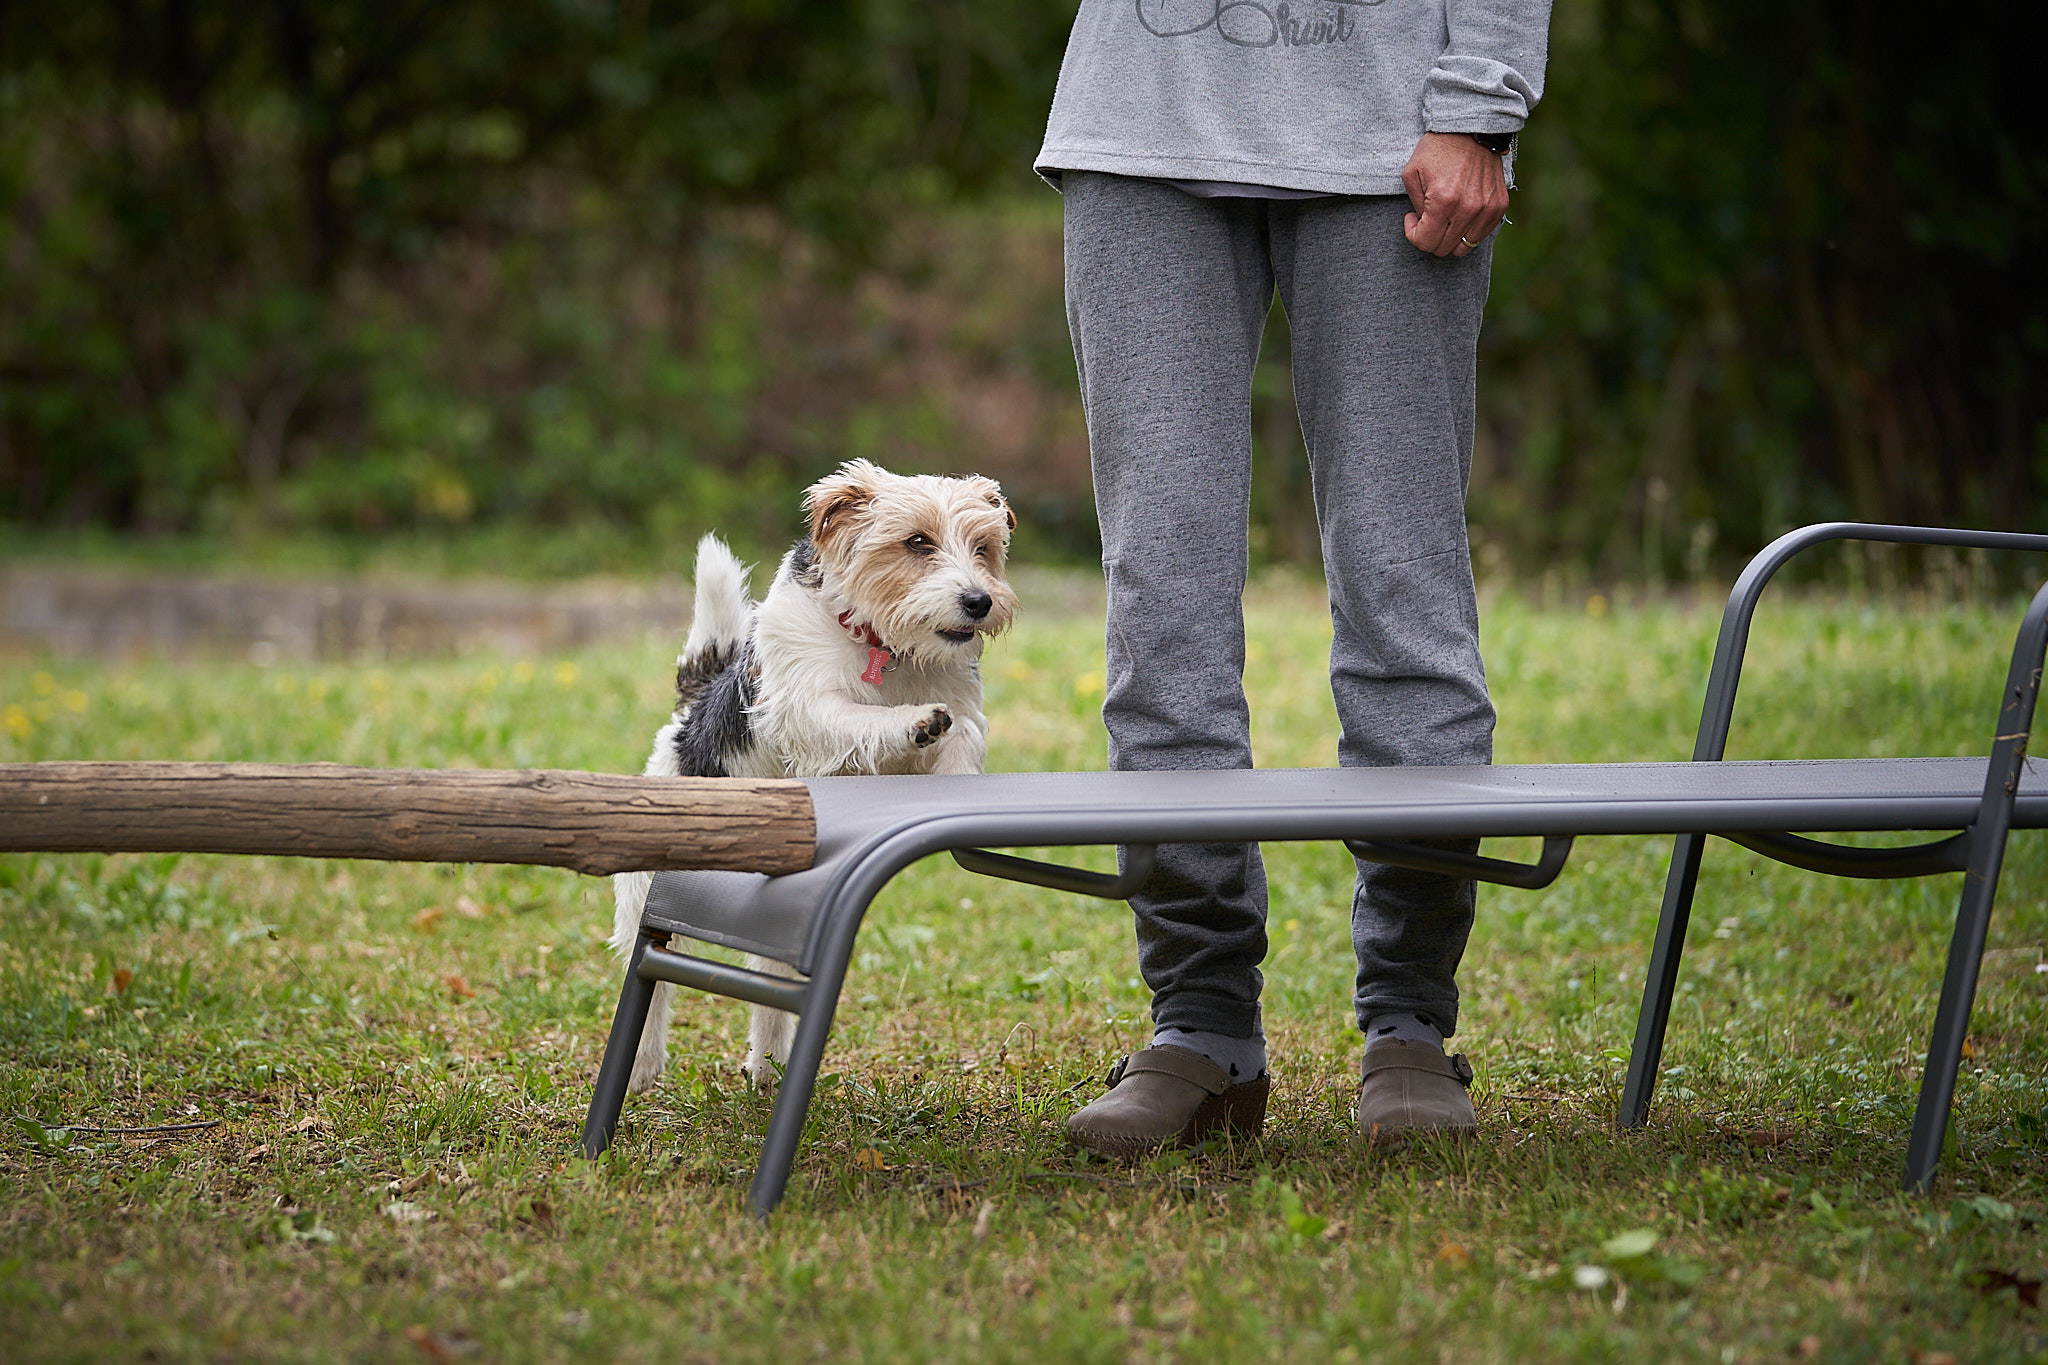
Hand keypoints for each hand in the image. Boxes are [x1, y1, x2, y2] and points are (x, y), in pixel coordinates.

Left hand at [1401, 132, 1510, 258]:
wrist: (1472, 129)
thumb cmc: (1438, 148)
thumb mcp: (1412, 173)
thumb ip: (1414, 206)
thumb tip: (1422, 224)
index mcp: (1443, 201)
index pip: (1426, 242)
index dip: (1413, 235)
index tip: (1412, 219)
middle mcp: (1468, 208)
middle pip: (1443, 248)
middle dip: (1430, 237)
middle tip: (1427, 217)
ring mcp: (1487, 208)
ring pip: (1464, 247)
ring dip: (1450, 237)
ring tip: (1444, 217)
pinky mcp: (1499, 206)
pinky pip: (1482, 235)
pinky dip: (1468, 230)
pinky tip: (1460, 213)